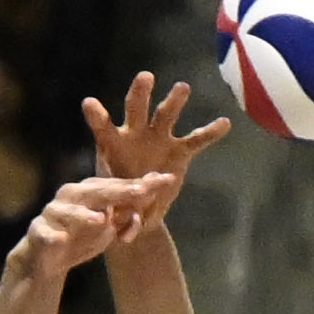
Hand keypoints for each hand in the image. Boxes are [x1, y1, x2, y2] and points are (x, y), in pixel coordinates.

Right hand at [20, 176, 176, 276]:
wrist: (49, 259)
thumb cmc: (82, 236)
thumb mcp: (110, 226)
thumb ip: (128, 211)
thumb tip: (153, 191)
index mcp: (89, 192)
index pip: (117, 186)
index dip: (140, 184)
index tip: (165, 180)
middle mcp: (71, 197)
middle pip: (95, 192)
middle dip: (118, 192)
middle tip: (140, 191)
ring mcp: (53, 214)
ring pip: (68, 211)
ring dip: (83, 216)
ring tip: (100, 220)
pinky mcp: (39, 232)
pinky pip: (45, 234)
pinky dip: (53, 237)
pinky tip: (60, 240)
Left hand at [83, 72, 232, 233]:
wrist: (137, 212)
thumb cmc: (119, 208)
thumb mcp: (116, 215)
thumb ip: (121, 221)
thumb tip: (127, 235)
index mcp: (112, 146)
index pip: (103, 128)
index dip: (97, 116)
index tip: (89, 103)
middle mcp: (135, 135)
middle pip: (135, 108)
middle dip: (140, 93)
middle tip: (145, 77)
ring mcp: (158, 140)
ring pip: (166, 114)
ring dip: (174, 100)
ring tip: (182, 88)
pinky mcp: (180, 151)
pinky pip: (197, 140)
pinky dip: (210, 132)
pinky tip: (224, 124)